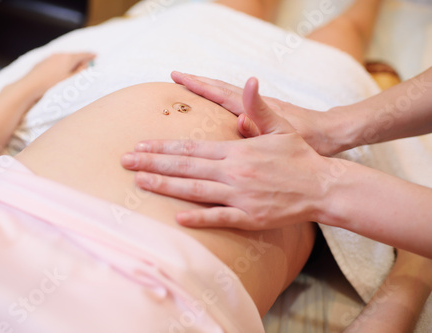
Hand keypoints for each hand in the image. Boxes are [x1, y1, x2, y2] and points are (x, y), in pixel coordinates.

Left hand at [18, 53, 95, 101]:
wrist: (29, 87)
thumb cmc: (52, 86)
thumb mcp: (72, 81)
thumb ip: (82, 72)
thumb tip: (86, 65)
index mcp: (68, 58)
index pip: (84, 54)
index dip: (91, 55)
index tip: (96, 56)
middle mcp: (59, 54)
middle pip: (73, 56)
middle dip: (80, 61)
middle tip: (86, 67)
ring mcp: (49, 58)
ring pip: (64, 59)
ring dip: (70, 64)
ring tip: (72, 73)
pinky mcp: (42, 63)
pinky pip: (56, 63)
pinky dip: (61, 66)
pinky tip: (59, 76)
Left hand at [121, 78, 329, 229]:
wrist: (322, 186)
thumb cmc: (299, 156)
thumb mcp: (279, 126)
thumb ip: (258, 108)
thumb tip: (249, 81)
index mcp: (237, 150)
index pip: (191, 146)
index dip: (163, 146)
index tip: (141, 145)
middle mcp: (233, 172)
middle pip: (185, 166)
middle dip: (152, 163)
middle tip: (125, 161)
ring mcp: (240, 195)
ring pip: (195, 190)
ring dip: (165, 186)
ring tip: (139, 182)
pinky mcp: (250, 217)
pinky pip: (219, 217)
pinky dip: (199, 217)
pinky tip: (178, 217)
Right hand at [171, 71, 342, 155]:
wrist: (332, 133)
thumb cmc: (310, 141)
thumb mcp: (286, 139)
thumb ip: (262, 130)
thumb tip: (240, 118)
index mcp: (258, 110)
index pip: (222, 94)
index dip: (199, 86)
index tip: (179, 78)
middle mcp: (257, 105)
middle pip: (221, 88)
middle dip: (197, 82)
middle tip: (175, 76)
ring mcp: (260, 107)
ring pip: (227, 92)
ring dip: (207, 86)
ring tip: (187, 84)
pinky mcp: (264, 113)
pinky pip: (235, 101)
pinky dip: (220, 96)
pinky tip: (214, 102)